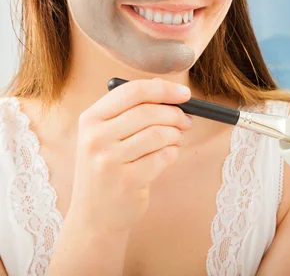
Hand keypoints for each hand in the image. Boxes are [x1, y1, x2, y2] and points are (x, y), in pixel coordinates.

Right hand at [67, 78, 192, 232]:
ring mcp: (110, 160)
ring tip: (174, 140)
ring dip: (175, 136)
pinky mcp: (128, 180)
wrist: (95, 216)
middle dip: (176, 115)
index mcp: (91, 119)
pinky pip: (164, 156)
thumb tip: (165, 87)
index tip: (185, 94)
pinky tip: (166, 157)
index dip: (164, 89)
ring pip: (160, 134)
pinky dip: (172, 153)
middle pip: (149, 111)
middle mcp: (96, 137)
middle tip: (186, 122)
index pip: (132, 91)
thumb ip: (130, 110)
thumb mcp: (106, 135)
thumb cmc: (107, 168)